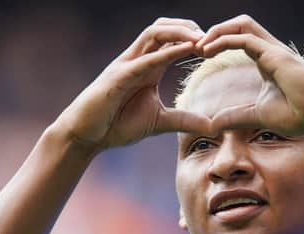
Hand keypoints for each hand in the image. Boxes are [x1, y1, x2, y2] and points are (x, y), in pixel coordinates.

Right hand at [51, 18, 211, 150]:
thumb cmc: (117, 125)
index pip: (171, 40)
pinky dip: (166, 52)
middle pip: (163, 27)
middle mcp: (137, 60)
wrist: (86, 136)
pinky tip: (186, 50)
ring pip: (153, 33)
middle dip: (188, 26)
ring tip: (202, 39)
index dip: (193, 38)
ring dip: (179, 32)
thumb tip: (211, 125)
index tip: (216, 48)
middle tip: (213, 36)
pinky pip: (144, 59)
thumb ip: (184, 120)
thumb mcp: (159, 122)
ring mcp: (126, 65)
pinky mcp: (117, 77)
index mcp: (147, 67)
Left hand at [197, 15, 303, 141]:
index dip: (217, 42)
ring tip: (197, 46)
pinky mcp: (276, 55)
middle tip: (193, 46)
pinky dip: (223, 40)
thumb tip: (213, 124)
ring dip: (217, 31)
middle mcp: (270, 50)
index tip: (198, 55)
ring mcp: (274, 50)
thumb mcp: (258, 115)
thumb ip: (236, 116)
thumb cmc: (299, 116)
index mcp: (266, 60)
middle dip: (214, 31)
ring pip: (242, 24)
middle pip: (239, 25)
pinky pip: (245, 38)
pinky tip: (206, 52)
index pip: (238, 39)